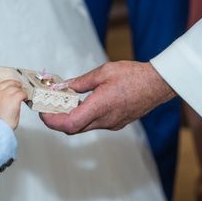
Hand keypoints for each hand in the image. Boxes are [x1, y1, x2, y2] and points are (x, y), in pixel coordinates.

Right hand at [0, 76, 26, 129]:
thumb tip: (5, 100)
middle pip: (6, 82)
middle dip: (13, 83)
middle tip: (18, 86)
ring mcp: (5, 94)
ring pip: (15, 88)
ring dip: (20, 91)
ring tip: (23, 95)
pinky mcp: (14, 98)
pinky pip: (22, 93)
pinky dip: (25, 95)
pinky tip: (25, 98)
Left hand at [40, 61, 175, 133]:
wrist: (158, 84)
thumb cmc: (134, 75)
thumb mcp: (103, 72)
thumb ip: (80, 82)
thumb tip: (62, 87)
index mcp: (100, 107)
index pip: (69, 123)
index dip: (52, 120)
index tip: (43, 111)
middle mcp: (105, 120)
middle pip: (73, 128)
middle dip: (56, 120)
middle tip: (47, 108)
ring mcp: (112, 124)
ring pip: (83, 127)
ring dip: (69, 119)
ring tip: (60, 103)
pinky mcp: (116, 123)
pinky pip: (94, 124)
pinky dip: (82, 117)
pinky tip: (79, 104)